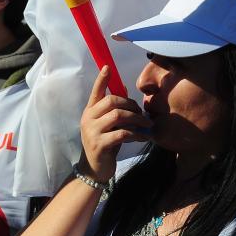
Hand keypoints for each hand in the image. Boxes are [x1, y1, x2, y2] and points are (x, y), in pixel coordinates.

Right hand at [78, 66, 150, 183]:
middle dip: (130, 104)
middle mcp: (88, 119)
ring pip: (118, 116)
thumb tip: (124, 90)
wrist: (94, 169)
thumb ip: (113, 110)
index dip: (101, 79)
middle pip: (111, 102)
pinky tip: (142, 137)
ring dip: (136, 119)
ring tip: (147, 125)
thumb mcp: (107, 126)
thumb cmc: (104, 144)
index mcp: (90, 112)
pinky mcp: (99, 145)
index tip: (107, 66)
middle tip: (142, 113)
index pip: (95, 91)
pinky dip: (135, 134)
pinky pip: (121, 134)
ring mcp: (92, 132)